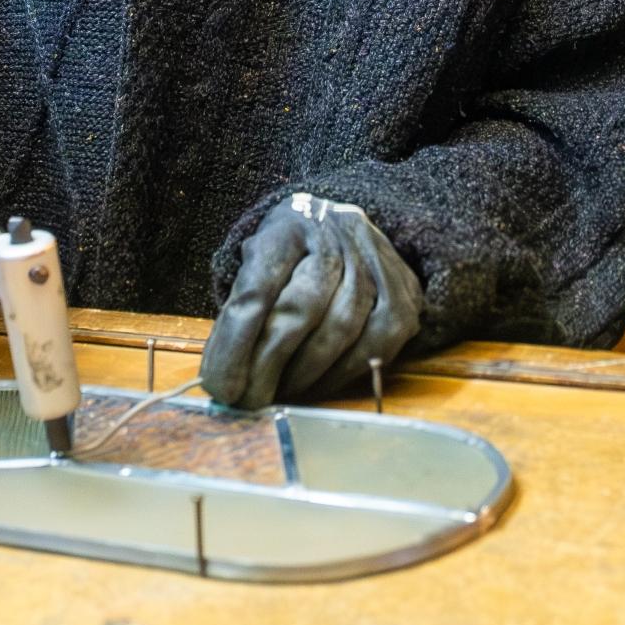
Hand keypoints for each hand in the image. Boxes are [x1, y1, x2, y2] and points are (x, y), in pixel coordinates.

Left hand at [202, 194, 423, 409]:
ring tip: (280, 394)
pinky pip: (378, 341)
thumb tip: (223, 378)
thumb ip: (241, 310)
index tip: (220, 385)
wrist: (340, 227)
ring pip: (343, 326)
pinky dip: (344, 372)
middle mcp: (336, 231)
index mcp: (287, 224)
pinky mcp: (405, 287)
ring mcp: (376, 258)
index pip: (259, 286)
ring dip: (306, 373)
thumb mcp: (255, 264)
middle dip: (269, 365)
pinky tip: (318, 385)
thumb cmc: (287, 256)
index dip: (237, 342)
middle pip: (302, 308)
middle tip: (247, 400)